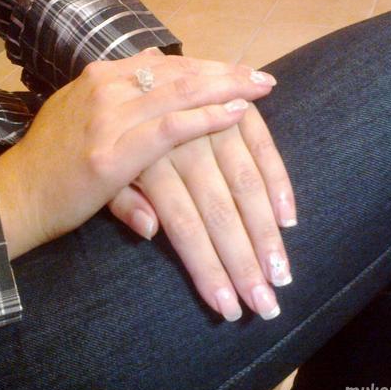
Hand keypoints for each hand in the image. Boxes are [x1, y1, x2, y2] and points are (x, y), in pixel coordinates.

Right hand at [0, 51, 276, 258]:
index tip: (237, 72)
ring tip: (259, 89)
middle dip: (225, 73)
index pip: (166, 64)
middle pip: (179, 72)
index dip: (205, 67)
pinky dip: (206, 119)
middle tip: (261, 77)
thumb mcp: (82, 119)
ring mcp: (109, 117)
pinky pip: (169, 128)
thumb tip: (153, 61)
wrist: (17, 198)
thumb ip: (120, 98)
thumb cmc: (53, 167)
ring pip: (179, 92)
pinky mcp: (112, 152)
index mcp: (101, 79)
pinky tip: (236, 114)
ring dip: (224, 89)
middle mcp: (106, 88)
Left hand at [109, 104, 295, 321]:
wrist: (117, 80)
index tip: (228, 308)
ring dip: (267, 232)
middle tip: (268, 306)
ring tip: (284, 274)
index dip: (208, 269)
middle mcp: (180, 146)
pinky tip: (289, 216)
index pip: (184, 226)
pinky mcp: (231, 111)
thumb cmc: (105, 143)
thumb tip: (153, 231)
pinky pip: (260, 145)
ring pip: (245, 184)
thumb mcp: (101, 174)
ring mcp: (209, 125)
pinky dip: (277, 179)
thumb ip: (124, 204)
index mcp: (144, 165)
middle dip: (245, 262)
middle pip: (219, 212)